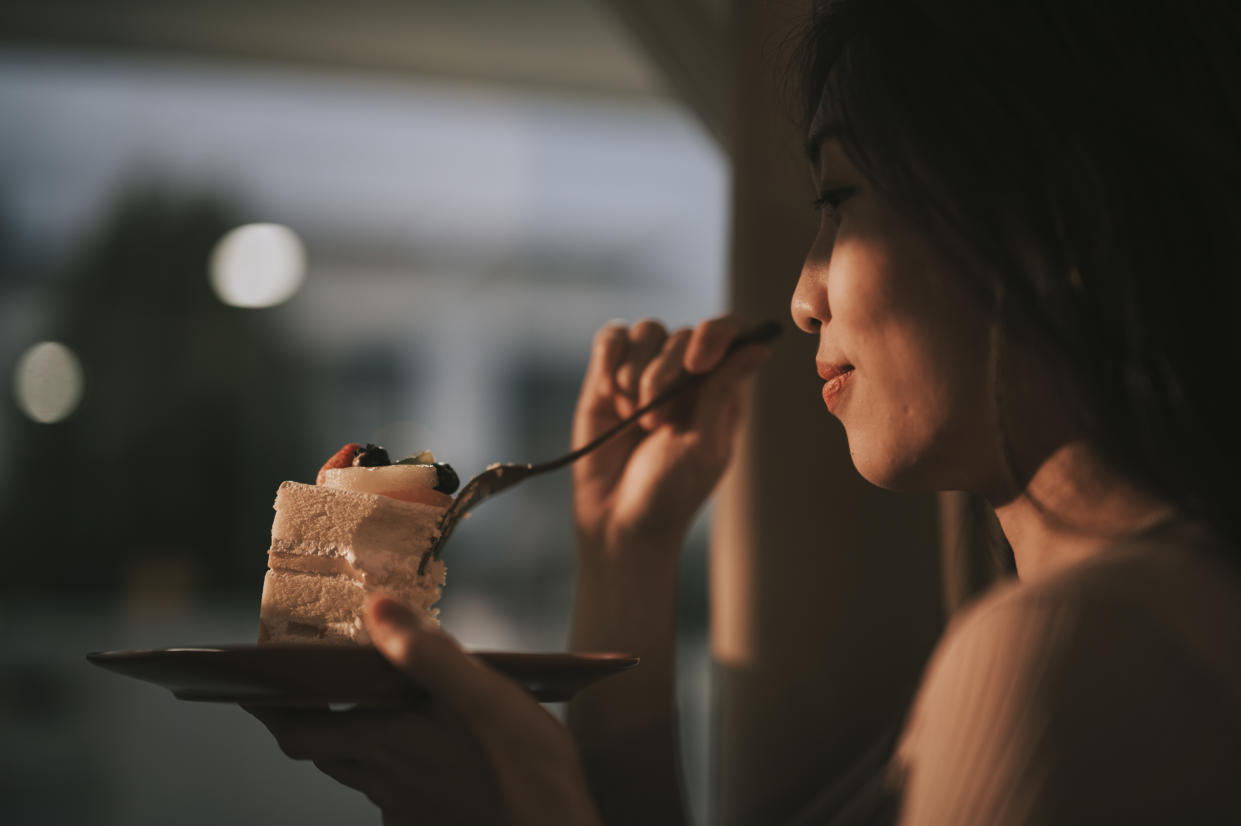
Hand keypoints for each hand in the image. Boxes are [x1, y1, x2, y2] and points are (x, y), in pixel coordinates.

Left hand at [248, 596, 600, 825]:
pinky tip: (429, 752)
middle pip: (323, 752)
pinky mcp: (433, 823)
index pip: (301, 730)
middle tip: (302, 690)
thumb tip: (374, 604)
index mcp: (387, 741)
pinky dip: (395, 769)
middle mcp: (386, 780)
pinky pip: (396, 796)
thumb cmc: (525, 768)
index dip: (268, 708)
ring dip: (351, 743)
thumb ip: (426, 651)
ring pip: (359, 774)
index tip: (247, 685)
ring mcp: (409, 809)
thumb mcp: (482, 693)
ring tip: (369, 710)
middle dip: (305, 720)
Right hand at [571, 314, 770, 553]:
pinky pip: (612, 337)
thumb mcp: (704, 447)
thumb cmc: (670, 491)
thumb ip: (723, 393)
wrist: (616, 518)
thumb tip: (760, 346)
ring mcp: (645, 370)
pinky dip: (609, 359)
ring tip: (631, 416)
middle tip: (655, 422)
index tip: (698, 363)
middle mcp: (685, 373)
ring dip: (636, 372)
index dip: (716, 334)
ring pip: (646, 331)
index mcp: (720, 388)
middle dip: (664, 374)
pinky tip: (610, 394)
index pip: (730, 333)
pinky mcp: (608, 374)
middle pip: (682, 334)